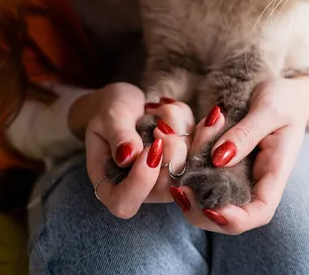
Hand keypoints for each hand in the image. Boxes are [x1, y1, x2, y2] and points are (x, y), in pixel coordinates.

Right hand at [78, 83, 193, 218]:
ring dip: (181, 131)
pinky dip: (193, 126)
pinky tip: (177, 110)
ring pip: (187, 168)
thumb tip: (129, 156)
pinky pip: (200, 150)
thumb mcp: (109, 117)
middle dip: (170, 150)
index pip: (124, 204)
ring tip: (162, 109)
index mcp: (110, 185)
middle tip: (160, 125)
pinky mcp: (186, 164)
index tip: (149, 147)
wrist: (130, 103)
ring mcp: (166, 178)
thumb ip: (118, 135)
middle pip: (165, 188)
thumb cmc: (112, 112)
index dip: (141, 181)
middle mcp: (140, 189)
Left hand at [173, 75, 308, 233]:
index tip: (209, 207)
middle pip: (230, 216)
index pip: (259, 213)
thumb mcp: (269, 110)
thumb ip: (246, 133)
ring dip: (191, 190)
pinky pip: (204, 175)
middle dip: (201, 212)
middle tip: (179, 190)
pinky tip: (184, 147)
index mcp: (274, 174)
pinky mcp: (225, 163)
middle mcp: (256, 181)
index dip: (234, 220)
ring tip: (179, 162)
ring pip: (212, 198)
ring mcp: (239, 174)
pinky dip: (190, 168)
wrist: (287, 92)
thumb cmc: (285, 100)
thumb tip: (218, 158)